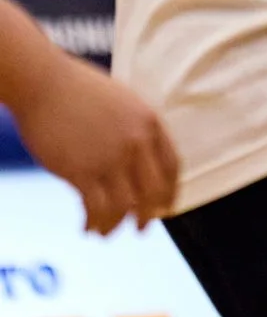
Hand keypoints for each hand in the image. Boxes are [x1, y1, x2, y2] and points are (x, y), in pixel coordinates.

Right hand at [15, 62, 178, 235]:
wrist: (45, 83)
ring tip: (105, 233)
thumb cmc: (79, 92)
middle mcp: (136, 141)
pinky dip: (95, 224)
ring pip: (125, 208)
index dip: (170, 193)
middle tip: (142, 229)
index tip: (164, 207)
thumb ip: (135, 131)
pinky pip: (97, 210)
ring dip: (116, 226)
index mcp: (149, 122)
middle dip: (150, 216)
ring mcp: (110, 157)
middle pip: (154, 192)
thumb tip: (139, 164)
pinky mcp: (82, 171)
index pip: (173, 167)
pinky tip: (88, 227)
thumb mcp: (122, 104)